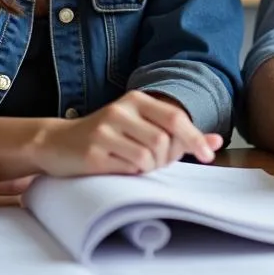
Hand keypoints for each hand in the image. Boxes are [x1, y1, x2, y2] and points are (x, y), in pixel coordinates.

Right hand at [36, 90, 221, 176]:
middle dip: (166, 159)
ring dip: (149, 169)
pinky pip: (129, 169)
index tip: (207, 155)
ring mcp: (105, 130)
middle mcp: (121, 110)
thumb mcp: (142, 127)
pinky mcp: (93, 152)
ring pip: (149, 157)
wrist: (57, 143)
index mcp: (136, 100)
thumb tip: (216, 140)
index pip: (175, 117)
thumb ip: (178, 134)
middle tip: (154, 163)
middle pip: (164, 141)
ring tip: (135, 165)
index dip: (195, 138)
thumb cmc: (108, 138)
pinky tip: (121, 169)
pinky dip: (133, 174)